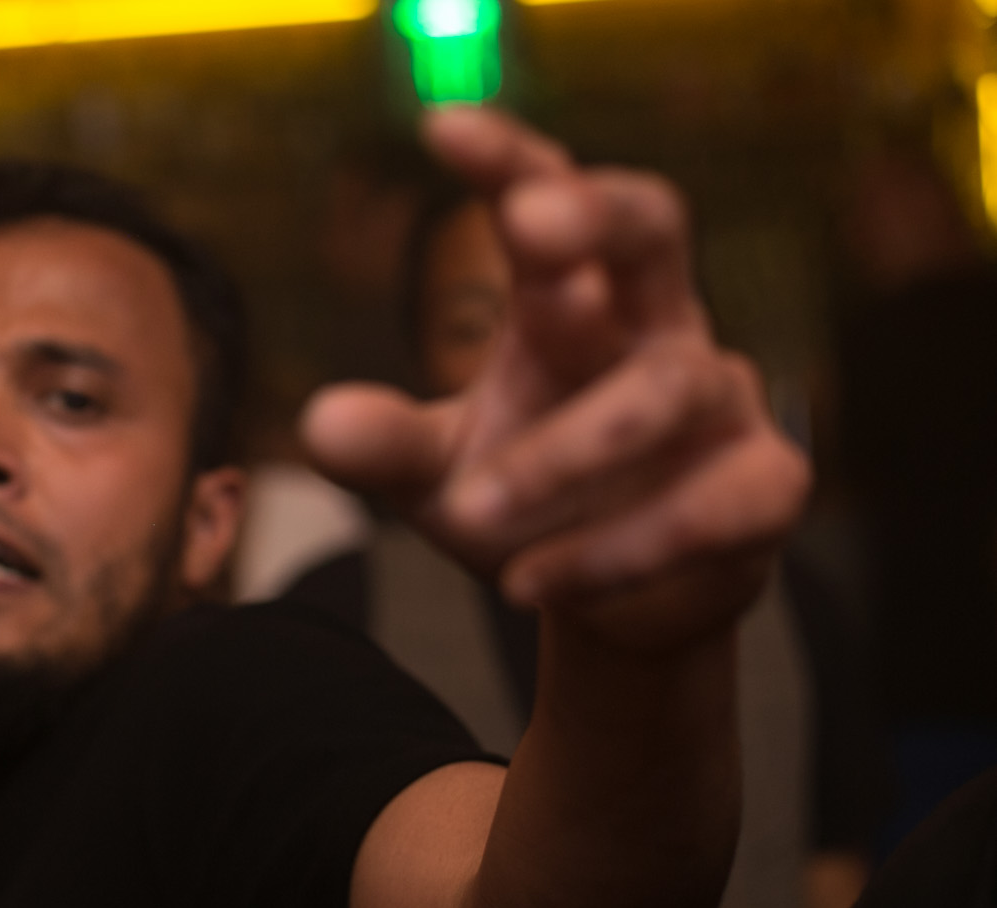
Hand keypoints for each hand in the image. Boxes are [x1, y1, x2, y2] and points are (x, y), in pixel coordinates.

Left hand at [301, 108, 808, 653]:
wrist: (616, 604)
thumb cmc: (531, 502)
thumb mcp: (441, 473)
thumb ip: (388, 446)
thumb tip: (318, 423)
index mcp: (576, 301)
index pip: (548, 203)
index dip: (509, 161)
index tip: (443, 129)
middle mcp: (656, 328)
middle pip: (656, 227)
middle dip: (598, 215)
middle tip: (530, 223)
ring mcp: (721, 402)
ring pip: (662, 392)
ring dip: (563, 453)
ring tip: (471, 514)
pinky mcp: (762, 488)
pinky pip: (707, 509)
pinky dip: (613, 550)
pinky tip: (530, 583)